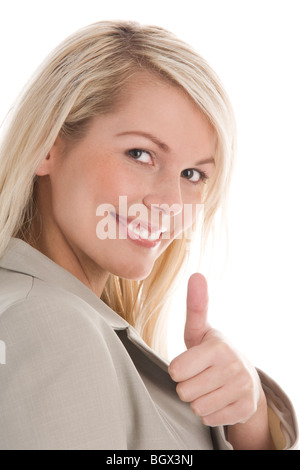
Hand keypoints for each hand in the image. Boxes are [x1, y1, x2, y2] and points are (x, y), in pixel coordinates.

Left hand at [168, 273, 266, 428]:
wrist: (246, 379)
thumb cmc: (213, 352)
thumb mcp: (200, 330)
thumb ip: (195, 306)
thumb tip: (197, 275)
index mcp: (216, 346)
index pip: (176, 370)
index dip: (178, 369)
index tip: (190, 363)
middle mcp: (232, 366)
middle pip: (184, 391)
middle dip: (188, 386)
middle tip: (201, 376)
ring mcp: (240, 388)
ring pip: (196, 407)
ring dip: (199, 400)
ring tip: (210, 387)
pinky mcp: (245, 408)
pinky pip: (209, 419)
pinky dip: (211, 412)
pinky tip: (220, 399)